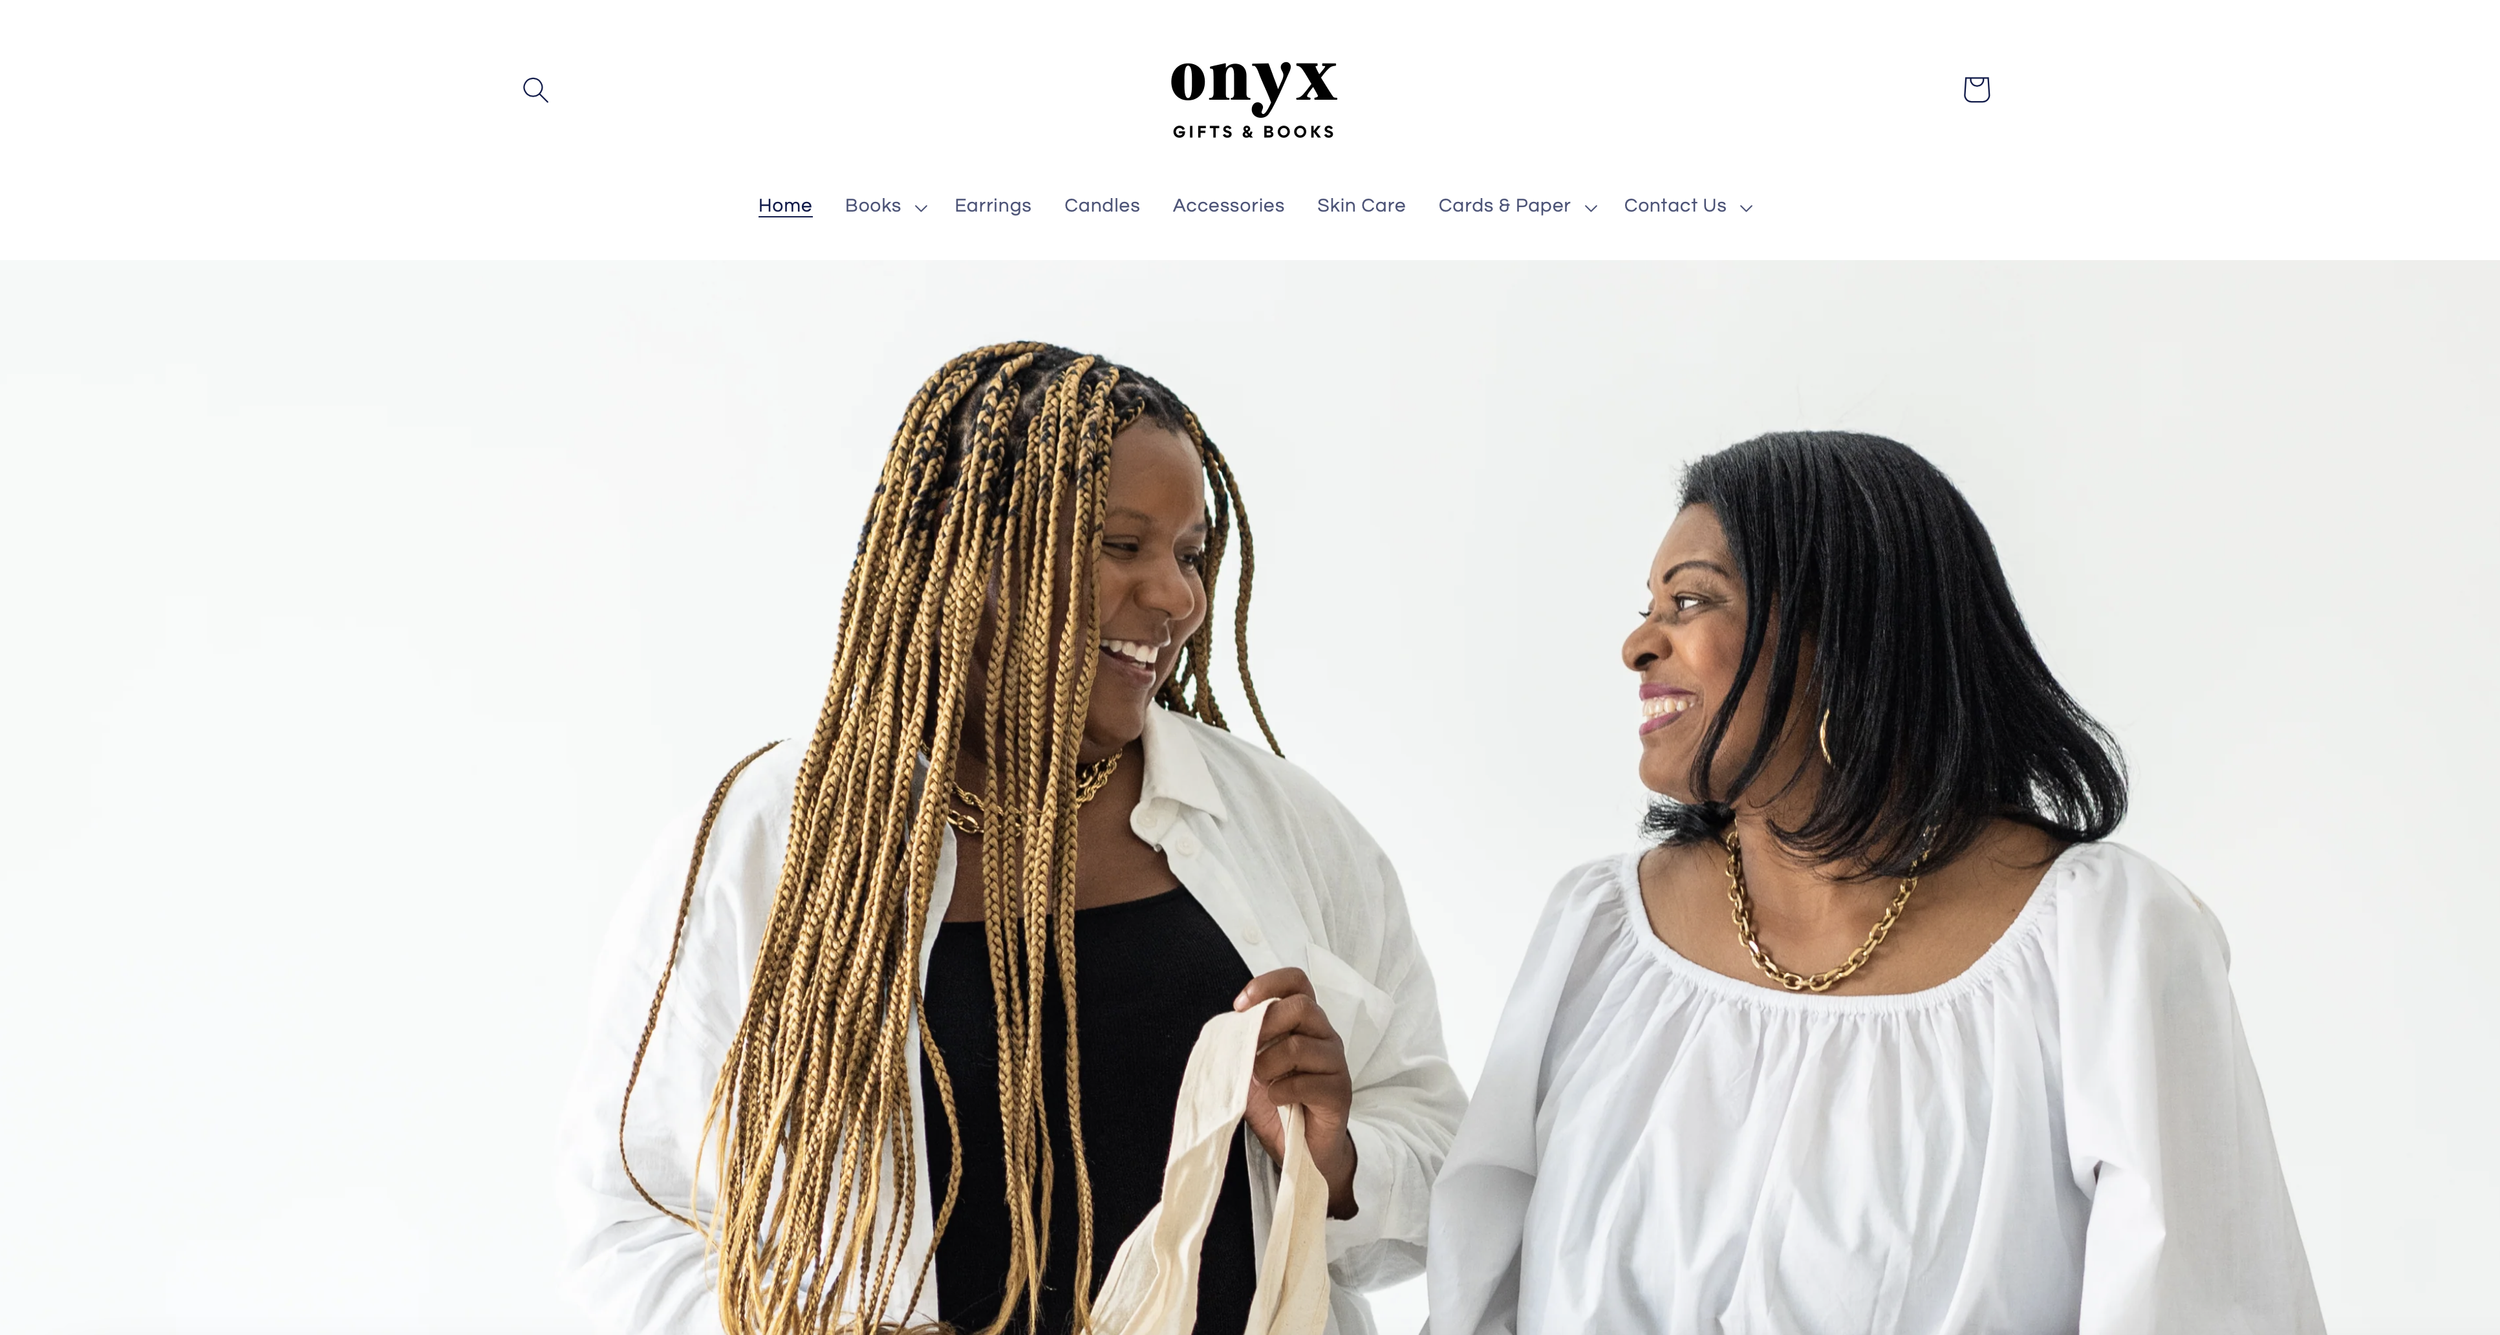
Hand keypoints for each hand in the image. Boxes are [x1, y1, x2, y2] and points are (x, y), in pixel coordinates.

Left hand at [1234, 967, 1358, 1218]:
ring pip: (1299, 1046)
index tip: (1240, 1005)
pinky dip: (1280, 1091)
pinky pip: (1306, 1082)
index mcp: (1304, 1022)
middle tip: (1249, 1051)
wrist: (1301, 1147)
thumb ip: (1245, 1041)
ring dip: (1268, 1065)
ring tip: (1261, 1082)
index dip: (1268, 983)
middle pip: (1302, 1006)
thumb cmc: (1277, 1100)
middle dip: (1265, 1025)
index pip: (1297, 981)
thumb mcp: (1253, 1064)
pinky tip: (1277, 1100)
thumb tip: (1228, 1026)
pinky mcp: (1339, 1092)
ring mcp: (1335, 1063)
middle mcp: (1325, 1035)